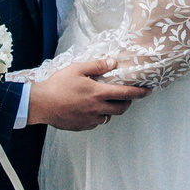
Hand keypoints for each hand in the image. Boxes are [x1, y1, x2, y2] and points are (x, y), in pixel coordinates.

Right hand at [26, 56, 147, 129]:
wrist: (40, 104)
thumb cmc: (58, 85)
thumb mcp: (77, 69)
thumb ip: (97, 66)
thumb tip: (113, 62)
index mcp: (98, 93)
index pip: (126, 93)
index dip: (139, 92)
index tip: (148, 91)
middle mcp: (97, 109)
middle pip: (121, 108)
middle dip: (127, 103)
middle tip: (126, 96)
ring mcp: (89, 120)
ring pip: (108, 117)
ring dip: (111, 110)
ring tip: (104, 101)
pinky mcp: (82, 126)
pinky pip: (96, 123)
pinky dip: (98, 116)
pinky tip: (90, 109)